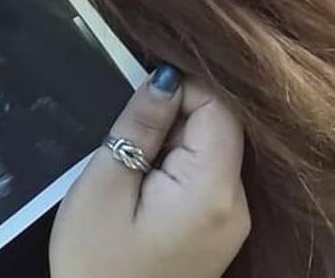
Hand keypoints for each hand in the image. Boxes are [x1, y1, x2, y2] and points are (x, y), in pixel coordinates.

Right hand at [50, 67, 249, 277]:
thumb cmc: (97, 264)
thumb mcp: (104, 187)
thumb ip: (140, 126)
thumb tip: (165, 76)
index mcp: (213, 191)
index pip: (220, 107)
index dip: (183, 89)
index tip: (141, 104)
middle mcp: (238, 204)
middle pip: (222, 126)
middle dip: (176, 118)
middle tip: (131, 142)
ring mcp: (234, 221)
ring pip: (215, 148)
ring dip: (176, 143)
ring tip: (136, 168)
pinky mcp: (221, 231)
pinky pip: (210, 176)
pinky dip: (180, 167)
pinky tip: (148, 187)